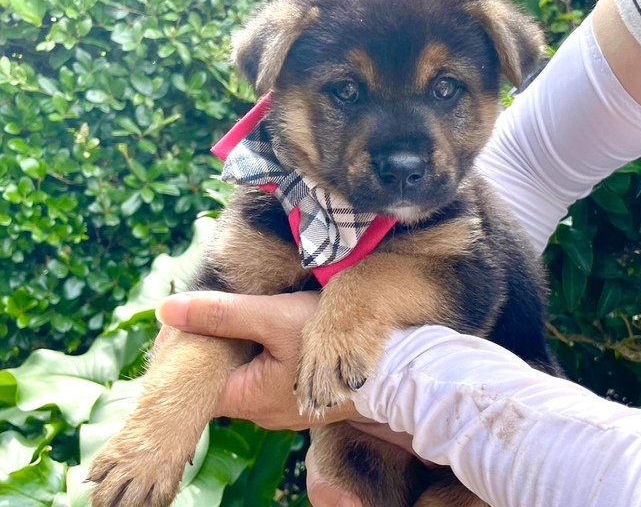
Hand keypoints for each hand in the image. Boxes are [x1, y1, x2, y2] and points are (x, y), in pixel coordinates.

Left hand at [155, 290, 420, 505]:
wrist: (395, 366)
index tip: (180, 316)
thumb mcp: (273, 318)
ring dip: (236, 346)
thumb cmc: (334, 344)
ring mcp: (285, 408)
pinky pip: (268, 375)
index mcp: (247, 399)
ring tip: (228, 312)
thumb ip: (222, 313)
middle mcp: (262, 412)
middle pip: (220, 377)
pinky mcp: (303, 397)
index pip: (194, 380)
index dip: (182, 348)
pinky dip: (259, 353)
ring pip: (245, 375)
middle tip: (202, 306)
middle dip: (209, 343)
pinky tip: (262, 329)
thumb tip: (167, 309)